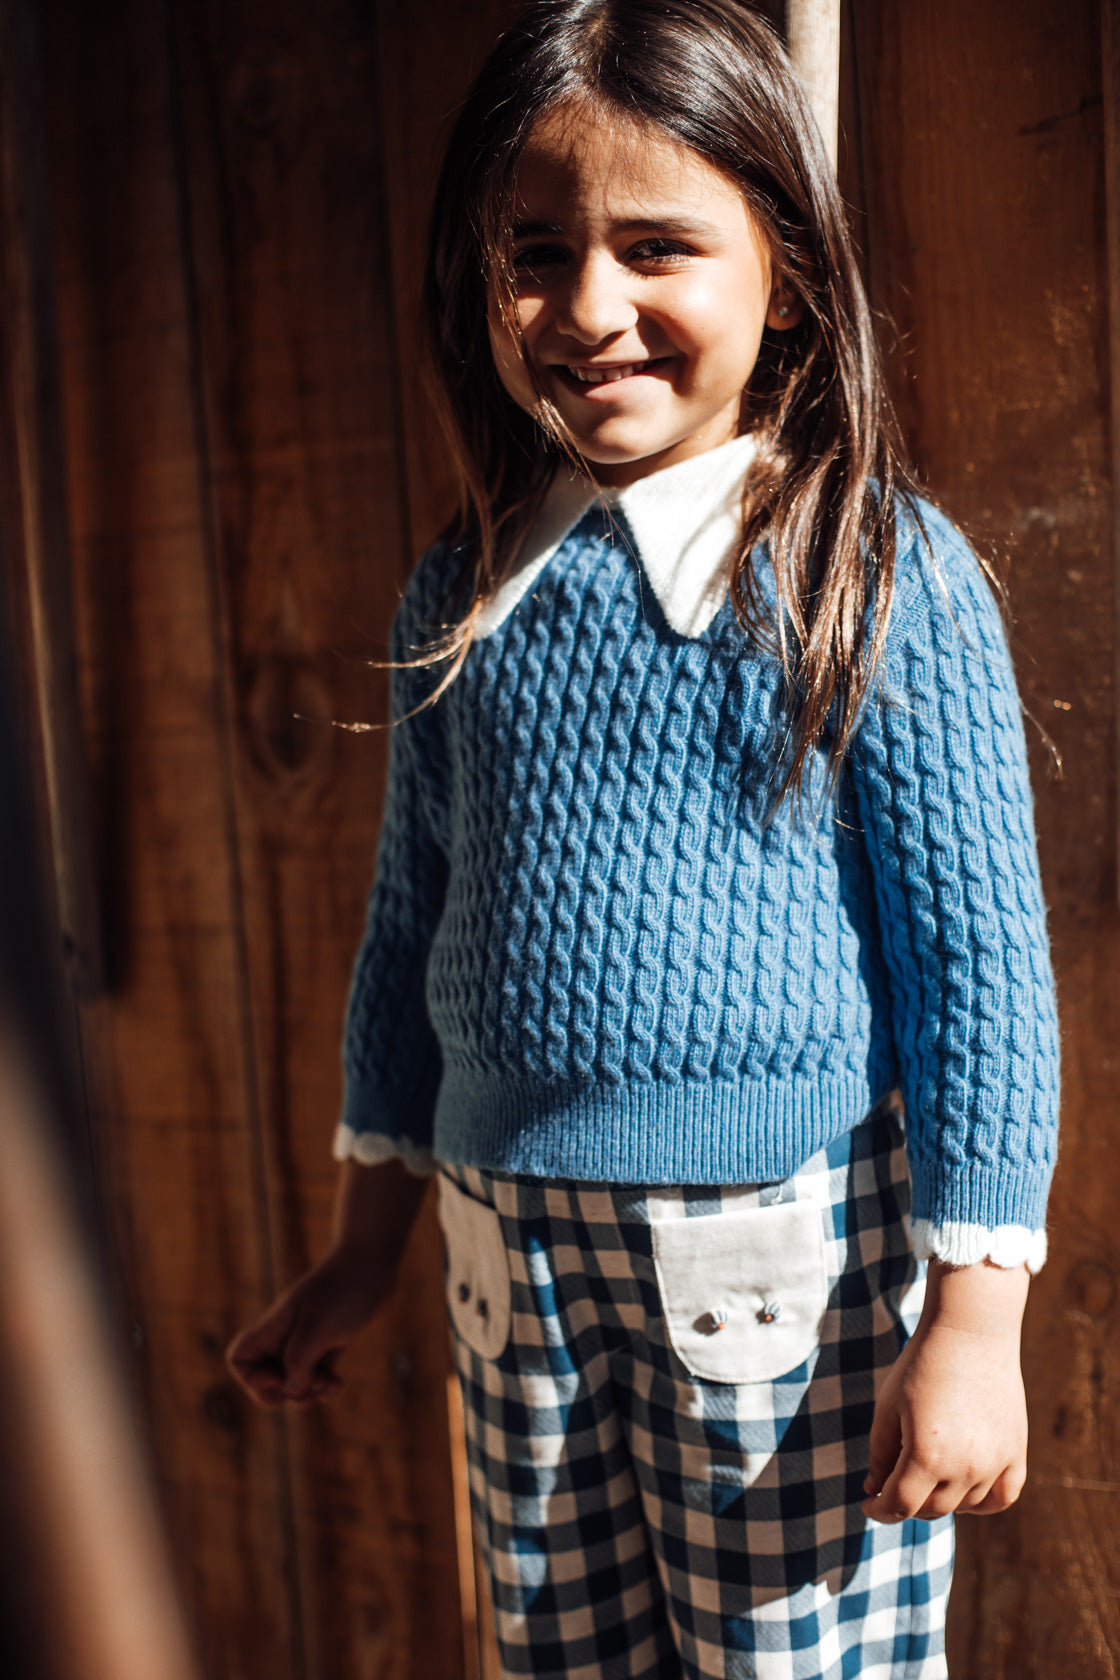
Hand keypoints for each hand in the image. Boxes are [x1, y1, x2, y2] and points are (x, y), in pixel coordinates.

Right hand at [226, 1156, 429, 1407]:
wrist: (374, 1261)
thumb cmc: (344, 1290)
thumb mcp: (318, 1328)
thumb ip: (299, 1361)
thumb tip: (290, 1391)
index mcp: (275, 1327)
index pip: (240, 1358)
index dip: (251, 1378)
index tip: (279, 1376)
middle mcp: (286, 1335)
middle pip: (266, 1378)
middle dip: (286, 1393)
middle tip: (312, 1385)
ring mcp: (308, 1339)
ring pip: (294, 1380)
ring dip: (308, 1392)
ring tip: (331, 1385)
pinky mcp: (329, 1341)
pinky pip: (316, 1375)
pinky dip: (323, 1385)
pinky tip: (338, 1384)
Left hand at [861, 1259, 1029, 1523]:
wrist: (971, 1332)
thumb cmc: (922, 1364)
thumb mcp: (888, 1406)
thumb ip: (879, 1453)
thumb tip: (874, 1489)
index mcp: (926, 1455)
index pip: (899, 1506)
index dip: (879, 1510)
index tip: (868, 1504)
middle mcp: (964, 1467)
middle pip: (930, 1510)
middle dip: (906, 1503)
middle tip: (893, 1486)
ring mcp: (995, 1463)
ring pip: (964, 1506)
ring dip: (940, 1501)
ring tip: (925, 1480)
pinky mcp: (1015, 1452)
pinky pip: (1002, 1498)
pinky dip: (982, 1504)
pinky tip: (963, 1492)